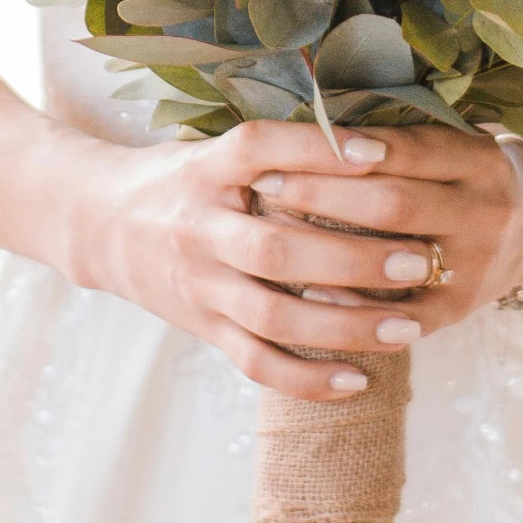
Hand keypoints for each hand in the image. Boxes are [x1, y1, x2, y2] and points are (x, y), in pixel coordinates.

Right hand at [71, 119, 522, 402]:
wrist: (101, 224)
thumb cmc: (183, 177)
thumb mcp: (216, 145)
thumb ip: (281, 147)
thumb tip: (374, 140)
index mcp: (206, 167)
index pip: (260, 149)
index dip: (319, 150)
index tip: (383, 153)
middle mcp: (199, 227)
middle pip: (276, 249)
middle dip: (353, 259)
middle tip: (421, 259)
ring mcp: (199, 285)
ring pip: (274, 317)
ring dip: (345, 326)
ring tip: (408, 327)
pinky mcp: (202, 328)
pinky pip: (256, 363)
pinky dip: (306, 379)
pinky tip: (357, 382)